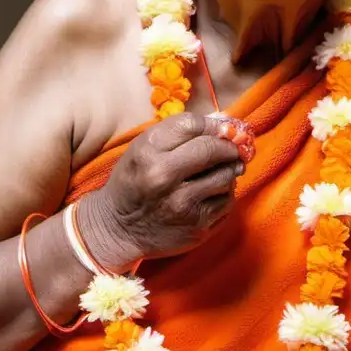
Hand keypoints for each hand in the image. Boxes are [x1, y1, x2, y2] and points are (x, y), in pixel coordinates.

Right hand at [79, 113, 245, 268]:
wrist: (117, 228)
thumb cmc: (133, 181)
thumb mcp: (142, 149)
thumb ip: (178, 132)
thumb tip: (224, 121)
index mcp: (148, 152)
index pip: (192, 125)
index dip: (214, 124)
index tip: (224, 129)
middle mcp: (164, 177)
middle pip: (212, 149)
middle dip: (229, 147)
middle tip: (233, 149)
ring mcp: (182, 204)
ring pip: (226, 176)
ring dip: (229, 171)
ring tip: (219, 172)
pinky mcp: (196, 227)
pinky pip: (226, 202)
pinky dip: (224, 194)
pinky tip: (211, 193)